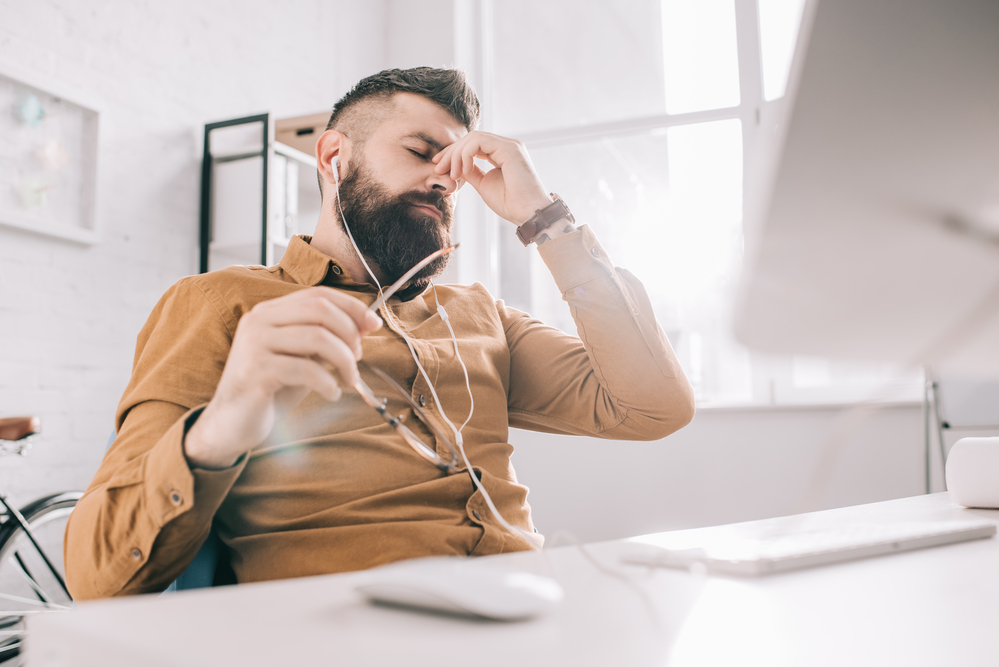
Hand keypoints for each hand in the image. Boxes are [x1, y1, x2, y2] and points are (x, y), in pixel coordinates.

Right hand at [184, 288, 381, 468]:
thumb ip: (327, 338)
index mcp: (270, 312)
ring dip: (344, 360)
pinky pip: (306, 370)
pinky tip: (331, 393)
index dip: (351, 307)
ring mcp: (254, 344)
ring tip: (348, 379)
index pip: (317, 295)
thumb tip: (365, 324)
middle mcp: (259, 321)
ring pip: (318, 338)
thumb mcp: (303, 357)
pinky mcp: (255, 372)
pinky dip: (328, 383)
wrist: (232, 424)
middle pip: (320, 310)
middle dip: (349, 333)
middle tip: (358, 358)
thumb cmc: (272, 389)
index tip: (373, 325)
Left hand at [432, 131, 551, 224]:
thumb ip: (470, 172)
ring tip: (452, 175)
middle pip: (470, 139)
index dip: (453, 153)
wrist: (528, 214)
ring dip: (457, 155)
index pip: (473, 145)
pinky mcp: (509, 148)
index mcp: (502, 153)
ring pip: (473, 138)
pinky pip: (479, 141)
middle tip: (438, 169)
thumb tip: (454, 166)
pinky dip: (466, 155)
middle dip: (451, 153)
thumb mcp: (483, 185)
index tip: (438, 166)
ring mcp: (509, 145)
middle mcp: (507, 146)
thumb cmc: (510, 204)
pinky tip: (464, 171)